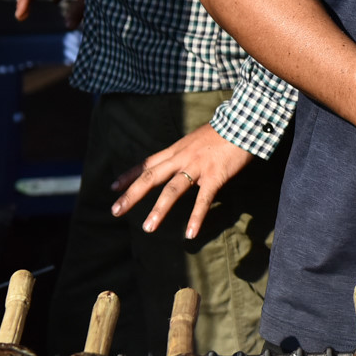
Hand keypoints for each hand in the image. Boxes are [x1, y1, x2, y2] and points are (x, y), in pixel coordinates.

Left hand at [110, 123, 252, 237]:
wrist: (243, 122)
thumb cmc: (223, 131)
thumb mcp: (196, 139)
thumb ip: (186, 153)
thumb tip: (179, 164)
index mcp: (176, 150)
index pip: (147, 163)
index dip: (129, 176)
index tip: (113, 188)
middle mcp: (182, 158)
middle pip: (151, 177)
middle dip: (132, 194)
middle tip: (115, 211)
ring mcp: (197, 167)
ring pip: (172, 190)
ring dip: (159, 210)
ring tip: (148, 228)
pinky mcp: (215, 176)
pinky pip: (203, 199)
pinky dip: (196, 217)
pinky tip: (190, 233)